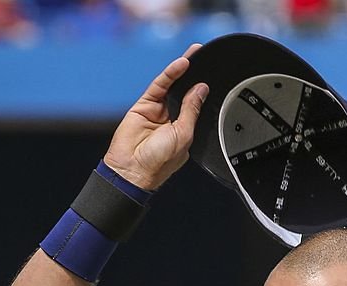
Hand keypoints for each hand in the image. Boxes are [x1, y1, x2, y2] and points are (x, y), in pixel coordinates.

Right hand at [103, 44, 208, 190]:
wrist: (132, 170)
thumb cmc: (159, 162)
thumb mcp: (184, 134)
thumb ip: (192, 110)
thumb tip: (201, 89)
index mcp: (186, 129)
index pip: (197, 104)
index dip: (203, 89)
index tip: (213, 75)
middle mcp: (173, 118)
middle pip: (185, 90)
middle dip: (195, 74)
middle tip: (205, 56)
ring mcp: (158, 111)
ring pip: (173, 85)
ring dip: (183, 69)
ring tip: (195, 54)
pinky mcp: (144, 105)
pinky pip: (159, 86)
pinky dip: (170, 74)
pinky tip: (181, 65)